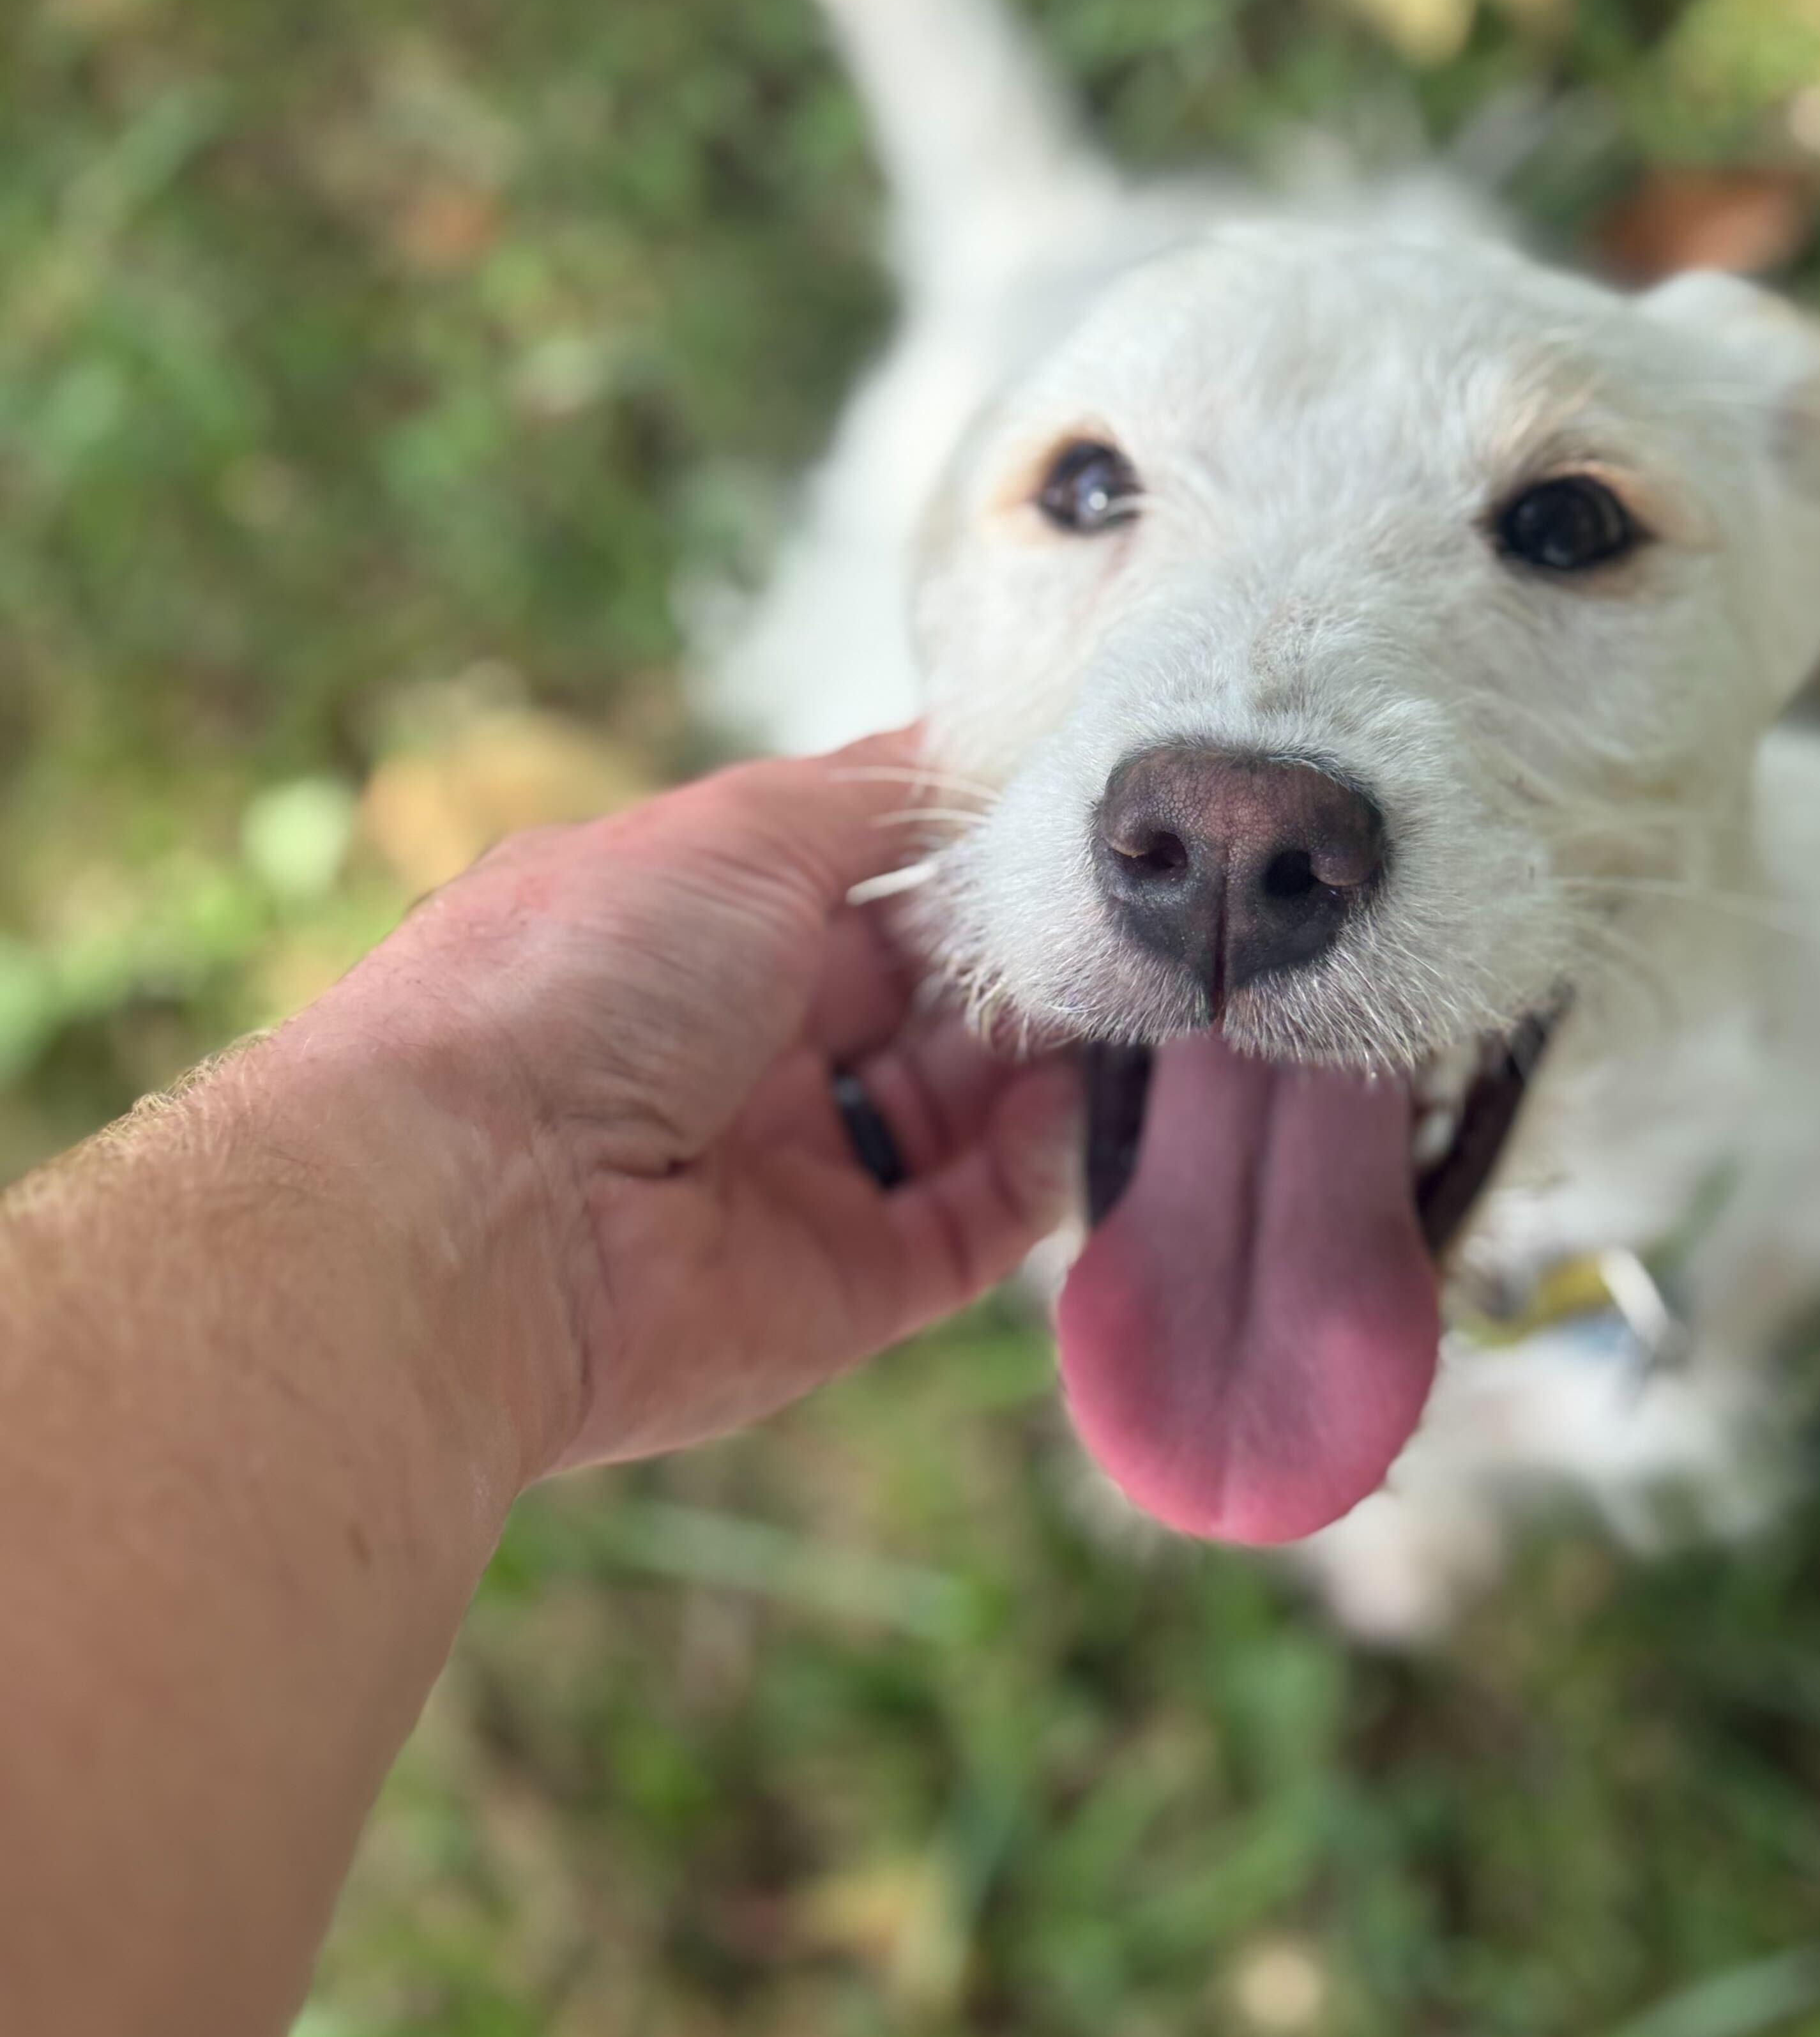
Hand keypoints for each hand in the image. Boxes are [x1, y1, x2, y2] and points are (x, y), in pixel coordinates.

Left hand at [282, 729, 1079, 1477]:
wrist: (478, 1209)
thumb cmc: (578, 981)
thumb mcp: (736, 831)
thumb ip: (877, 795)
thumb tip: (982, 746)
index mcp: (696, 939)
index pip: (867, 893)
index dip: (968, 862)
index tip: (1074, 830)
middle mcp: (742, 1058)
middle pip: (927, 1002)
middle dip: (1021, 959)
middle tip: (1119, 919)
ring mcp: (793, 1177)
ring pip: (965, 1112)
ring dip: (1048, 1057)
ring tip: (1124, 1000)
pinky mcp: (842, 1290)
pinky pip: (972, 1225)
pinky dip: (1037, 1166)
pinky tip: (1071, 1105)